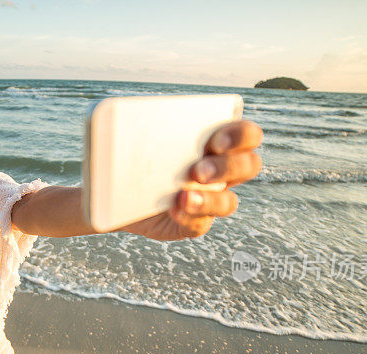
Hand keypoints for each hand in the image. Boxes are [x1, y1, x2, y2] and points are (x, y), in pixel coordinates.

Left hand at [121, 120, 262, 239]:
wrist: (118, 186)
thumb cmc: (137, 151)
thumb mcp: (143, 130)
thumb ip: (154, 119)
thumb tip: (143, 118)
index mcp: (218, 140)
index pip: (246, 135)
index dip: (240, 137)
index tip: (215, 142)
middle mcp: (222, 170)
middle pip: (248, 166)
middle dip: (228, 167)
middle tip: (198, 170)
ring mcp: (211, 198)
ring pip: (229, 202)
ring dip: (210, 199)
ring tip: (184, 196)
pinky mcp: (193, 221)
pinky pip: (200, 223)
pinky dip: (188, 216)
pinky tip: (173, 210)